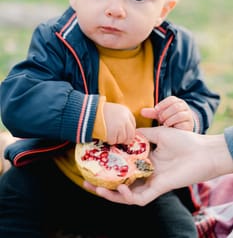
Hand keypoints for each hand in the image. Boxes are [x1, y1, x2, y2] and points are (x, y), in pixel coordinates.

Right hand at [84, 126, 232, 205]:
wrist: (201, 150)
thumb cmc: (182, 140)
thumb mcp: (157, 133)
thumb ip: (142, 134)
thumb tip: (126, 131)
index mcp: (145, 162)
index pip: (122, 169)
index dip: (107, 168)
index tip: (92, 162)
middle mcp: (145, 174)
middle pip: (121, 184)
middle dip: (103, 186)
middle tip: (87, 182)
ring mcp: (151, 183)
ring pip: (127, 196)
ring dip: (112, 195)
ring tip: (97, 189)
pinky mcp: (159, 189)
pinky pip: (140, 198)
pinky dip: (129, 196)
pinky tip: (121, 188)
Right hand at [103, 102, 135, 143]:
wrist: (91, 111)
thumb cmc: (101, 110)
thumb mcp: (115, 110)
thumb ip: (122, 117)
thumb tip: (127, 130)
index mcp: (126, 112)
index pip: (133, 125)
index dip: (129, 131)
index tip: (125, 134)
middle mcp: (125, 119)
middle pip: (131, 135)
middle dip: (126, 139)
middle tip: (119, 140)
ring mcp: (120, 126)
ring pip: (123, 139)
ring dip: (116, 139)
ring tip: (110, 134)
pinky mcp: (113, 133)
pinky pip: (114, 141)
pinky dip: (110, 140)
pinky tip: (106, 135)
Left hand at [142, 96, 193, 130]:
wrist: (181, 128)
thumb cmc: (170, 119)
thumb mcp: (161, 114)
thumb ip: (152, 113)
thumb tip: (141, 112)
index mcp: (177, 102)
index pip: (172, 99)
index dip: (163, 104)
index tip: (156, 110)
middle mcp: (184, 107)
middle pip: (176, 107)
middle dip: (166, 113)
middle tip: (160, 119)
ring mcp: (188, 116)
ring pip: (180, 115)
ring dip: (170, 119)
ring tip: (164, 124)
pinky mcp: (189, 125)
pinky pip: (183, 124)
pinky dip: (174, 125)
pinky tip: (170, 128)